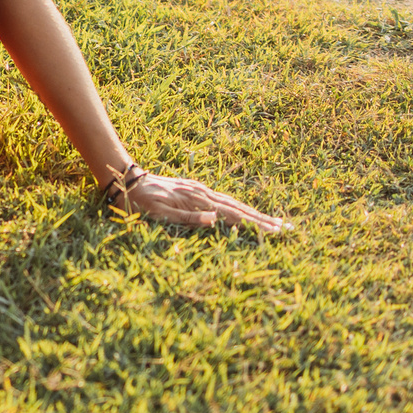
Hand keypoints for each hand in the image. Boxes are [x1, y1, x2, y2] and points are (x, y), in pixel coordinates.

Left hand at [121, 172, 288, 232]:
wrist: (126, 180)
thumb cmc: (139, 202)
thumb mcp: (158, 214)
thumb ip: (187, 218)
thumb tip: (214, 220)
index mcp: (197, 201)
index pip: (233, 215)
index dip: (254, 224)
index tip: (275, 232)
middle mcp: (203, 194)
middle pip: (239, 208)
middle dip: (262, 219)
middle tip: (285, 229)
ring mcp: (200, 191)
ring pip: (233, 204)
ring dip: (254, 214)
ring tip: (273, 222)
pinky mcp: (195, 191)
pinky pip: (222, 201)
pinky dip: (238, 209)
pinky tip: (244, 214)